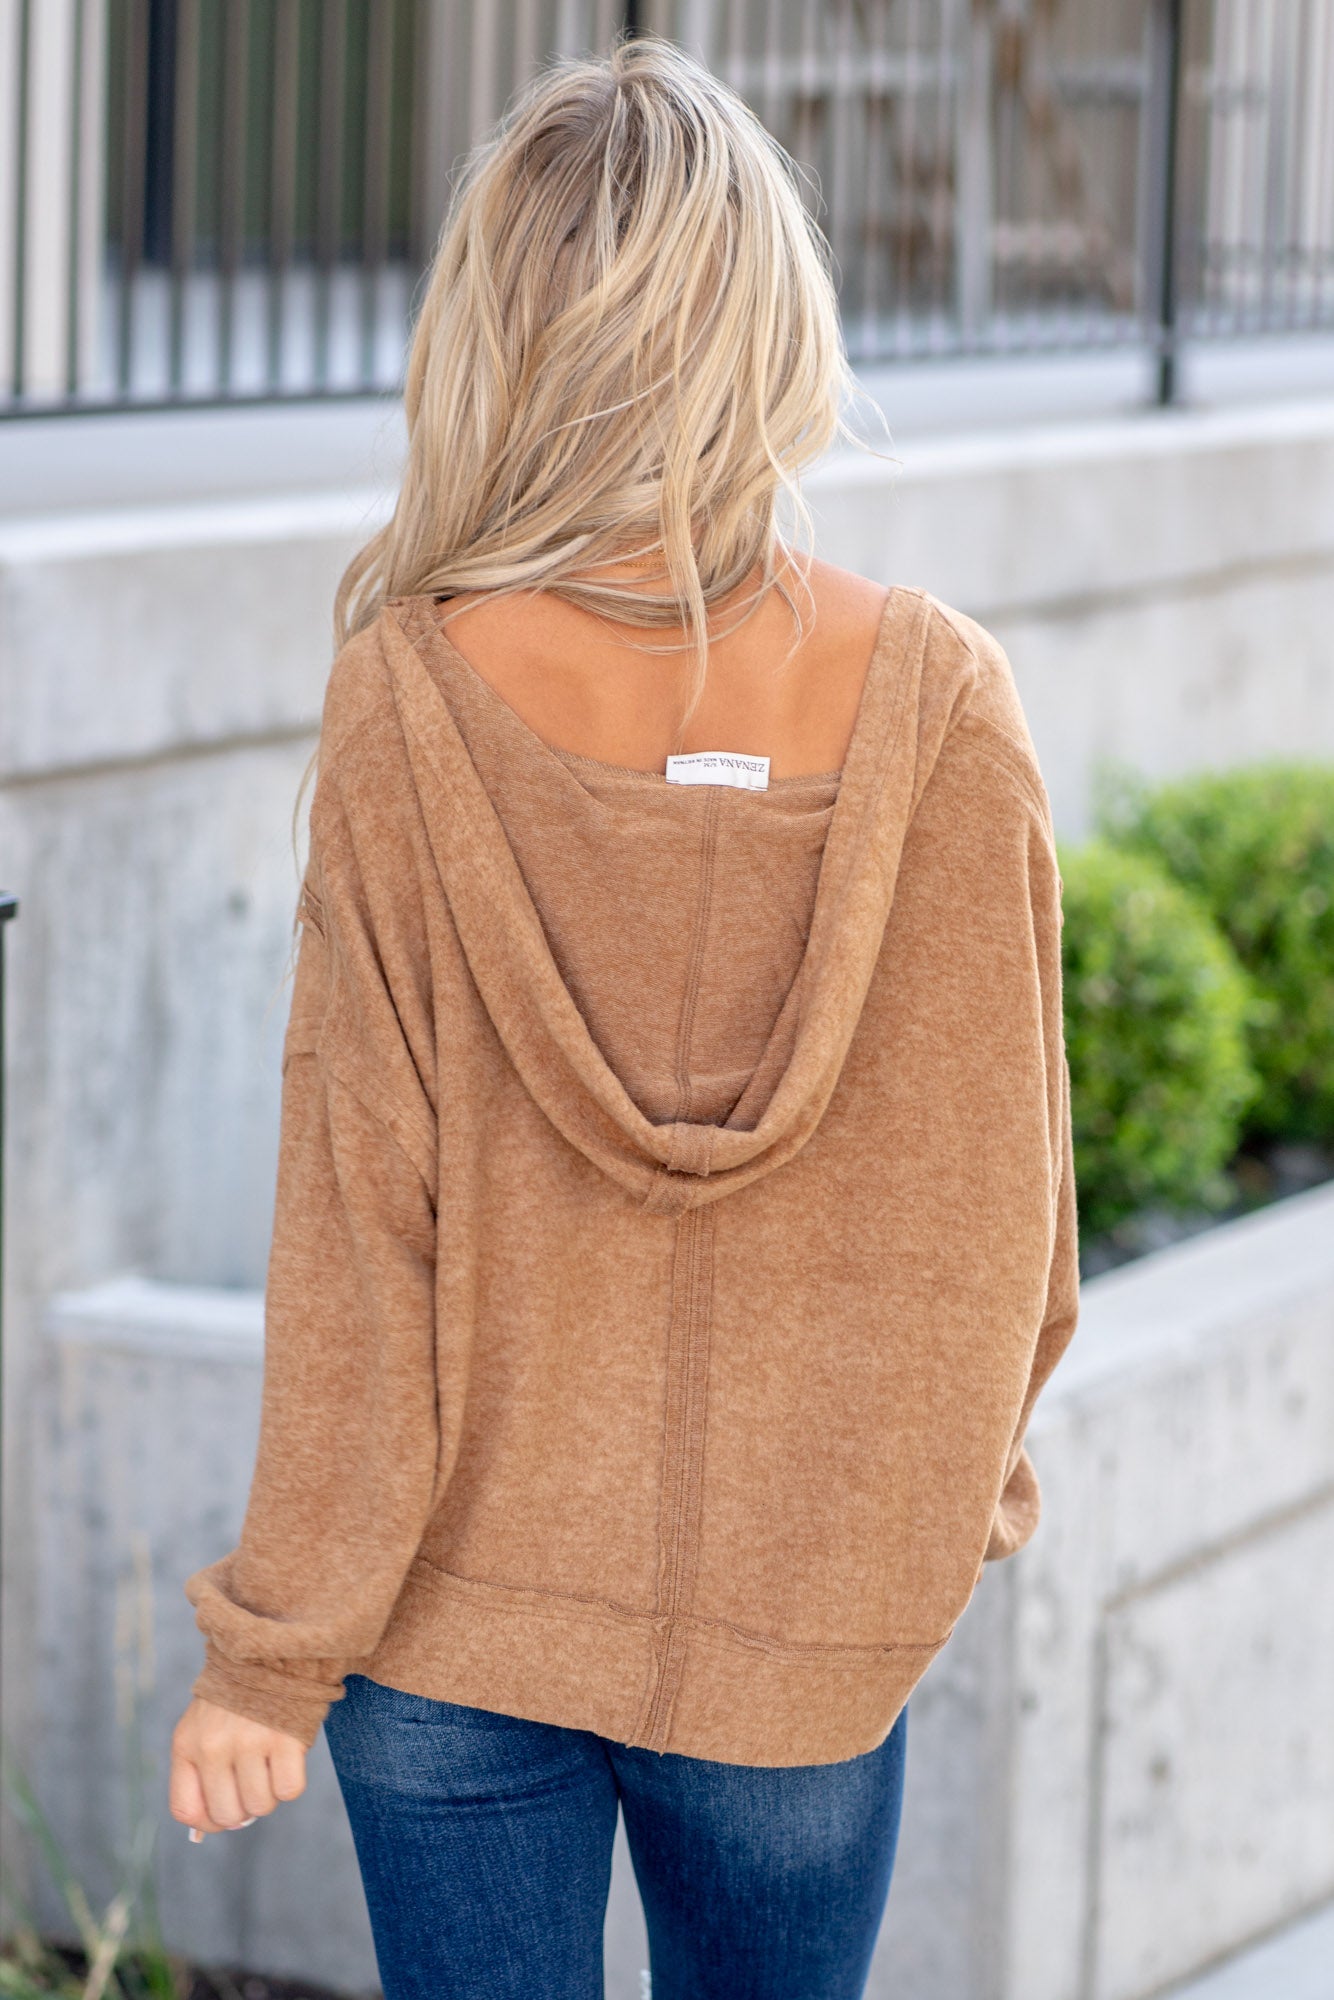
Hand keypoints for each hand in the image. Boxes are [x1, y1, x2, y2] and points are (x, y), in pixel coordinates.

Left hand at [169, 1697, 307, 1840]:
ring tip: (269, 1763)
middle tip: (252, 1781)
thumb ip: (198, 1778)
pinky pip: (290, 1791)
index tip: (224, 1809)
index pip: (187, 1809)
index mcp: (187, 1744)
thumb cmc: (234, 1701)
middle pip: (229, 1815)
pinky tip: (287, 1756)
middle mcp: (214, 1745)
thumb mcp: (202, 1730)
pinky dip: (291, 1782)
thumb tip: (202, 1833)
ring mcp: (250, 1741)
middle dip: (244, 1807)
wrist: (269, 1650)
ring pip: (261, 1806)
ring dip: (269, 1793)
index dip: (208, 1821)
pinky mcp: (285, 1737)